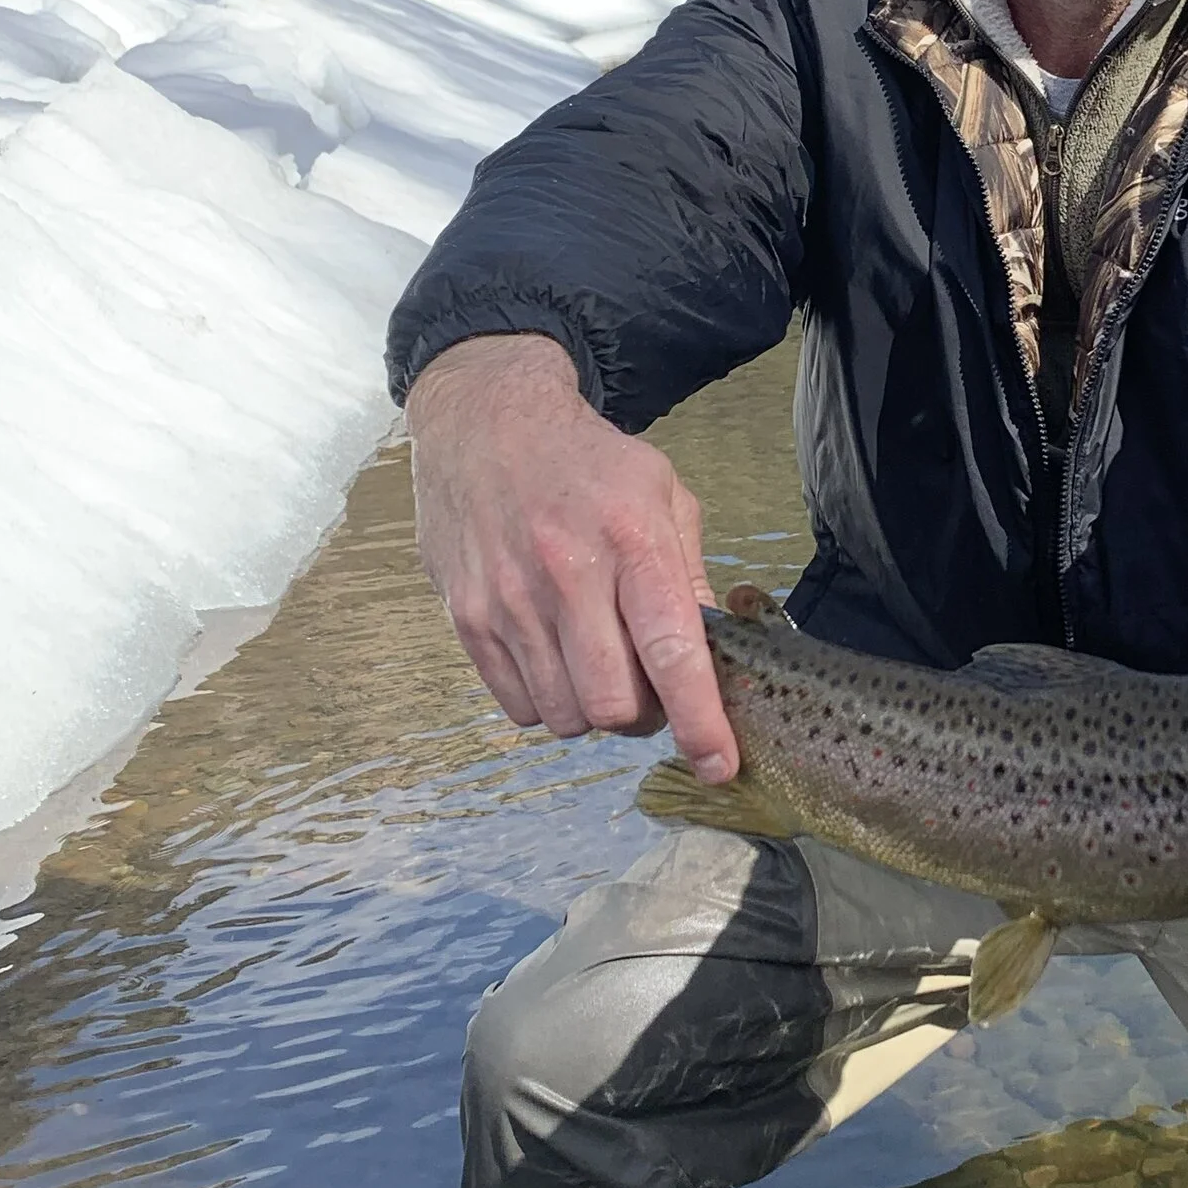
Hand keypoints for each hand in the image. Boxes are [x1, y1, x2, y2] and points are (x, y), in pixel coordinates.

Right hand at [403, 335, 737, 776]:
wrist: (486, 422)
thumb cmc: (588, 462)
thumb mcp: (663, 494)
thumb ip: (688, 576)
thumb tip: (712, 655)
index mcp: (631, 539)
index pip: (671, 652)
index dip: (699, 722)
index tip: (718, 764)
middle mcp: (567, 573)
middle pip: (613, 706)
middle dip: (643, 717)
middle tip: (650, 688)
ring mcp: (510, 600)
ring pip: (565, 716)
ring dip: (593, 711)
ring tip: (599, 664)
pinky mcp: (468, 618)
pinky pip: (518, 708)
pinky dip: (548, 702)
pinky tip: (556, 657)